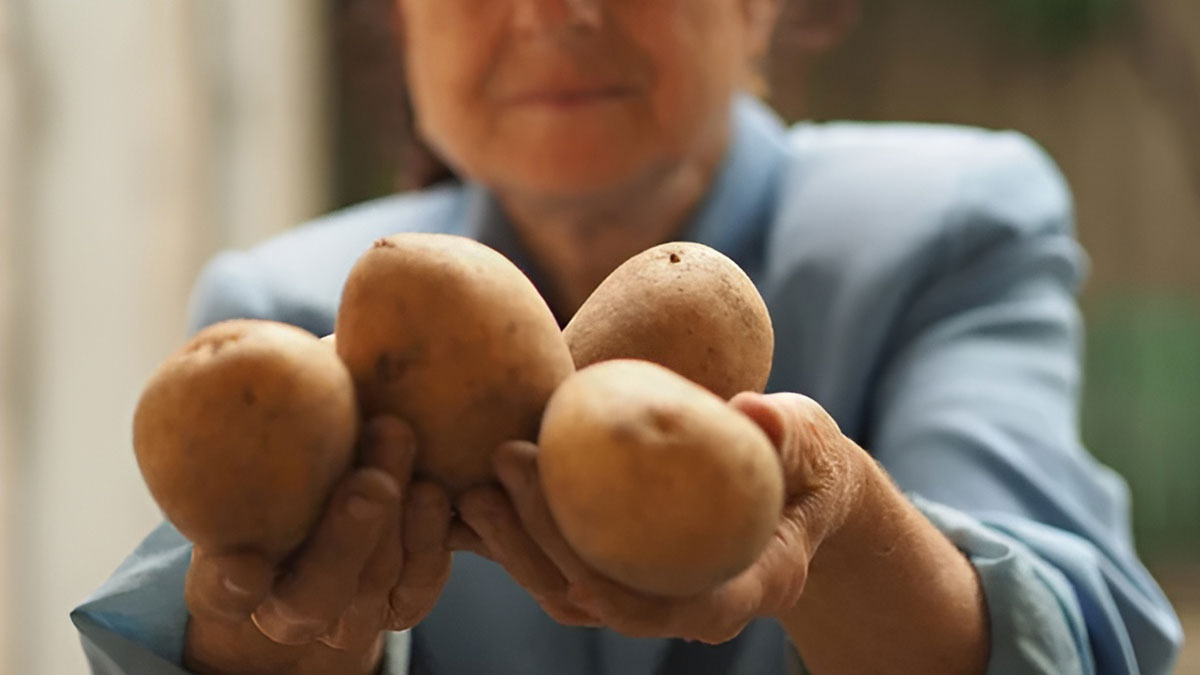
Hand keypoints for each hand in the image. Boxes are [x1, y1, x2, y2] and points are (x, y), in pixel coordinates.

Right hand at [182, 417, 453, 674]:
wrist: (362, 459)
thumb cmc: (297, 431)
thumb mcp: (272, 413)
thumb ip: (255, 403)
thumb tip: (236, 353)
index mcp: (233, 577)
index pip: (218, 594)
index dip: (227, 587)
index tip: (242, 565)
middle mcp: (289, 607)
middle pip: (311, 598)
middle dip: (345, 543)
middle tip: (369, 484)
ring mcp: (350, 611)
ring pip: (373, 586)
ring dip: (397, 522)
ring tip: (403, 447)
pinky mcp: (403, 600)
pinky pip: (419, 582)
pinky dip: (429, 536)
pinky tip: (432, 490)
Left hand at [454, 392, 867, 643]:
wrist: (791, 485)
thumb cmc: (803, 461)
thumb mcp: (809, 442)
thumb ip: (785, 434)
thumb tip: (749, 411)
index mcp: (752, 583)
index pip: (689, 610)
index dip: (630, 601)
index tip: (580, 573)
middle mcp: (695, 601)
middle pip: (608, 600)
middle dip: (547, 545)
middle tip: (510, 463)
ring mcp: (651, 592)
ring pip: (572, 594)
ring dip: (517, 547)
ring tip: (476, 488)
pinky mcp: (618, 569)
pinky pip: (559, 567)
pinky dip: (517, 537)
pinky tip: (484, 491)